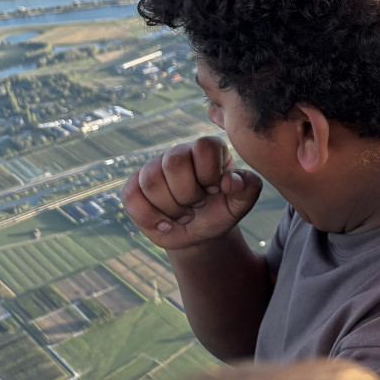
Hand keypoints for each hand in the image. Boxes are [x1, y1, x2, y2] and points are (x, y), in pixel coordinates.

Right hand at [122, 137, 262, 249]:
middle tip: (197, 205)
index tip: (215, 190)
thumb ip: (248, 188)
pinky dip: (149, 217)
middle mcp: (180, 152)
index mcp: (209, 149)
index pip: (204, 146)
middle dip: (188, 194)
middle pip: (174, 162)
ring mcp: (154, 168)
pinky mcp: (135, 187)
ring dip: (170, 207)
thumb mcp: (242, 203)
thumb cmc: (222, 210)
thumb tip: (231, 180)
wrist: (199, 233)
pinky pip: (131, 196)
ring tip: (184, 214)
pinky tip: (165, 224)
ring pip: (151, 180)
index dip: (209, 174)